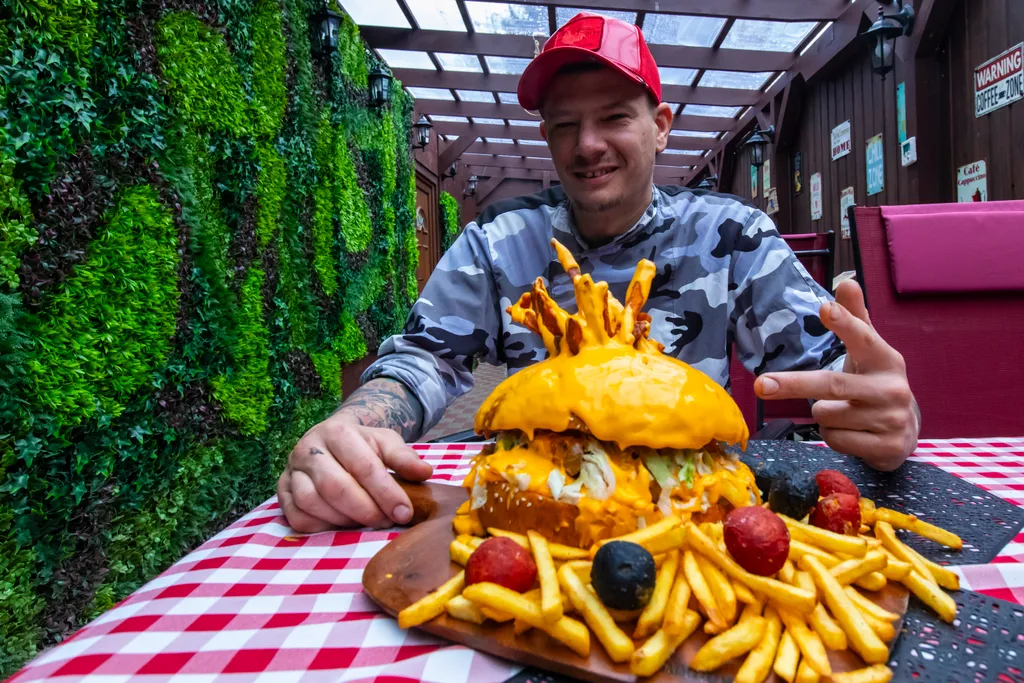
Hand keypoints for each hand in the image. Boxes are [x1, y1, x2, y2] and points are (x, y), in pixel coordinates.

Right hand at [277, 412, 432, 532]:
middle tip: (385, 522)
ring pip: (311, 502)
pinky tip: (340, 525)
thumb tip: (425, 472)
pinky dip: (319, 526)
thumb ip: (404, 457)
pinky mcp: (281, 490)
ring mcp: (291, 469)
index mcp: (337, 432)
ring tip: (364, 523)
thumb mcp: (386, 443)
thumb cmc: (362, 445)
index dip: (386, 493)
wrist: (332, 439)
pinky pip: (295, 516)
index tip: (404, 513)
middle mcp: (308, 448)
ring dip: (342, 520)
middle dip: (365, 510)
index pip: (363, 466)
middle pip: (335, 487)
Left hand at [754, 280, 918, 470]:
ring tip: (843, 411)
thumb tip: (846, 281)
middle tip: (761, 385)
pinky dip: (834, 437)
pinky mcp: (886, 448)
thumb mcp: (867, 351)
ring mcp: (891, 420)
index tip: (824, 308)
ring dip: (822, 415)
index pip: (863, 337)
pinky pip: (835, 440)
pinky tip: (851, 432)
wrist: (904, 430)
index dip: (844, 322)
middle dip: (793, 384)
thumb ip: (854, 318)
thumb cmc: (873, 382)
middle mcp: (892, 388)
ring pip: (826, 415)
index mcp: (886, 359)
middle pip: (831, 383)